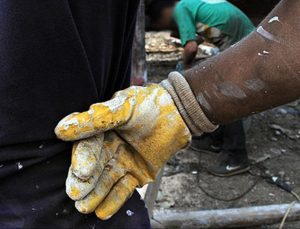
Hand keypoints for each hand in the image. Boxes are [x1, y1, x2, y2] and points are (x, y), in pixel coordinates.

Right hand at [55, 84, 190, 218]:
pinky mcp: (136, 174)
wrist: (178, 115)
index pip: (88, 147)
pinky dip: (114, 201)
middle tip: (76, 194)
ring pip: (106, 181)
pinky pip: (124, 189)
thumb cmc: (149, 105)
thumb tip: (61, 130)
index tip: (81, 171)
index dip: (83, 159)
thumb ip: (96, 119)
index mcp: (101, 131)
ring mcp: (122, 163)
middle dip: (84, 182)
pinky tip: (103, 212)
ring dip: (96, 195)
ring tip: (85, 207)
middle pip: (93, 167)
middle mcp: (109, 148)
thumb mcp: (123, 107)